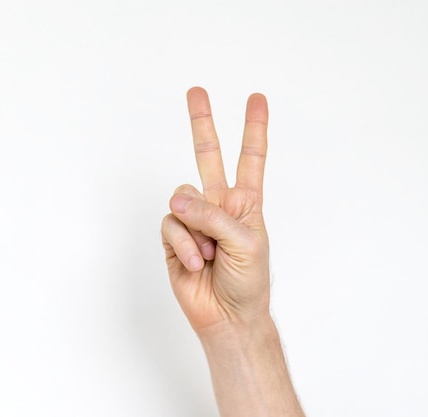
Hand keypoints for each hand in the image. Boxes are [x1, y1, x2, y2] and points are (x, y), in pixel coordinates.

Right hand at [161, 87, 269, 333]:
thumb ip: (213, 216)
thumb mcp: (246, 243)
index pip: (250, 159)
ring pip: (182, 198)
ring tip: (208, 253)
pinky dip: (183, 243)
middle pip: (207, 156)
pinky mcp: (173, 238)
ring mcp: (194, 221)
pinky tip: (194, 261)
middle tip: (196, 91)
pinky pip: (170, 224)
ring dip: (196, 228)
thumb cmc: (248, 281)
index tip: (257, 99)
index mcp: (245, 203)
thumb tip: (177, 199)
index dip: (254, 129)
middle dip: (202, 123)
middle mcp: (218, 206)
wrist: (228, 316)